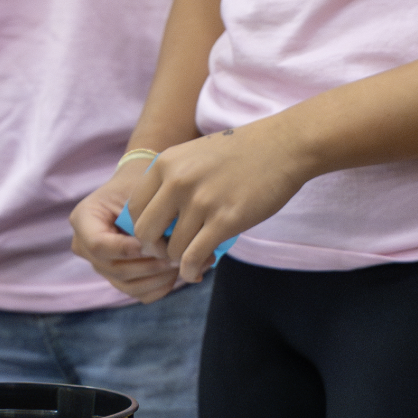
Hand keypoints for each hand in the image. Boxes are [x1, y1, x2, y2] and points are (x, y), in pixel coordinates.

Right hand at [69, 157, 183, 303]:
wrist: (138, 189)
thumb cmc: (140, 183)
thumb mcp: (140, 191)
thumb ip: (147, 217)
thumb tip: (165, 249)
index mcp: (83, 219)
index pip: (99, 245)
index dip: (128, 249)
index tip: (155, 245)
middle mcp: (85, 246)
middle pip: (116, 269)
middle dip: (151, 265)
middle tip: (179, 256)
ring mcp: (100, 265)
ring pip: (128, 285)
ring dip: (159, 278)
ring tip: (183, 264)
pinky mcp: (116, 278)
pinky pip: (137, 293)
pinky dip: (160, 287)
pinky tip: (177, 273)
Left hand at [128, 122, 312, 281]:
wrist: (283, 146)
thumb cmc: (241, 153)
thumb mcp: (195, 156)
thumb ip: (172, 182)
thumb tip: (155, 224)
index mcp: (166, 164)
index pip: (134, 209)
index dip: (142, 230)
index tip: (158, 237)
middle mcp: (178, 181)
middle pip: (145, 232)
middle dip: (155, 249)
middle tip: (171, 252)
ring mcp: (202, 201)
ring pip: (172, 249)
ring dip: (178, 261)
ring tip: (192, 259)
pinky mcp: (226, 220)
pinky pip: (194, 256)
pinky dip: (190, 270)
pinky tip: (196, 271)